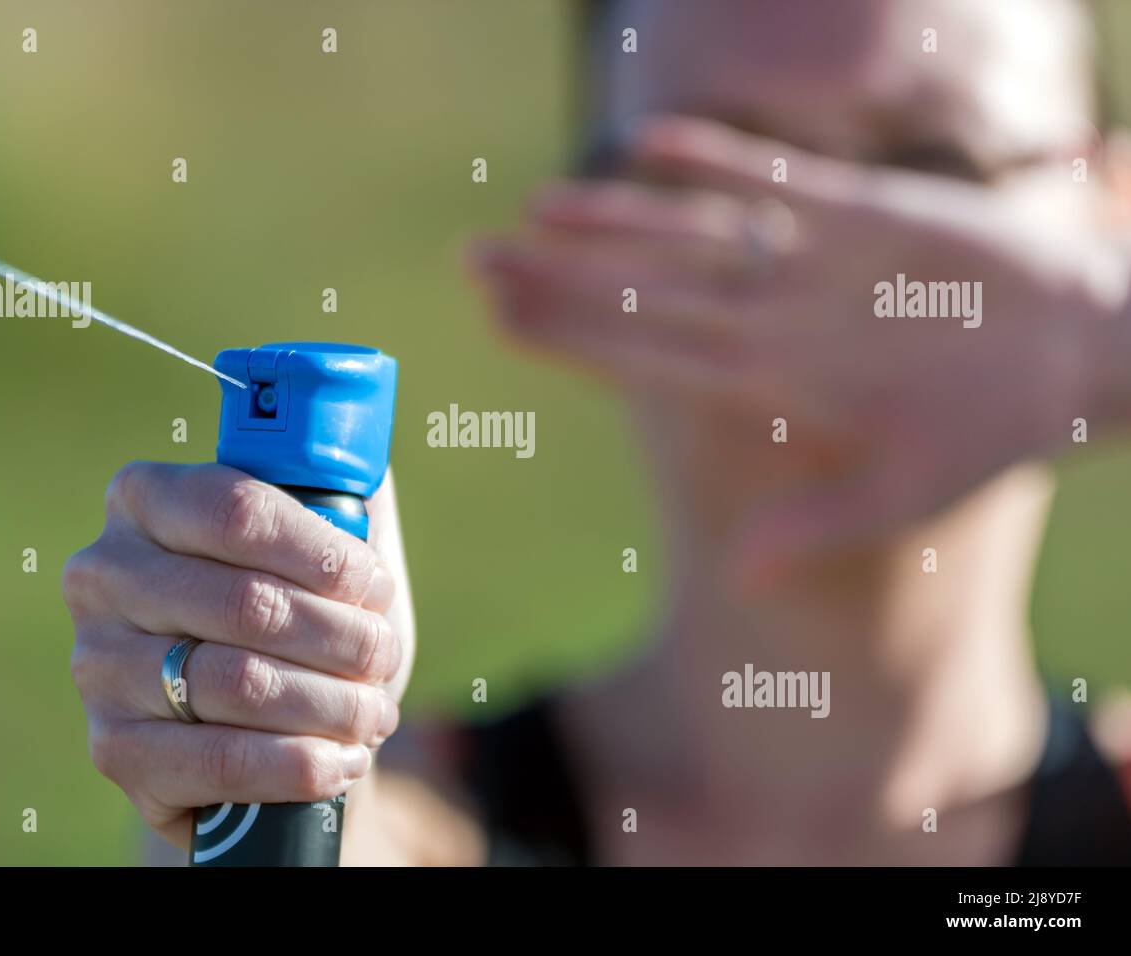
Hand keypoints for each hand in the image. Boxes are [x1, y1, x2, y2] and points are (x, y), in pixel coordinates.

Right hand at [63, 462, 413, 846]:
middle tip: (382, 656)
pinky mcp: (113, 749)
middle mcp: (104, 574)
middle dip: (341, 637)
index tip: (374, 584)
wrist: (260, 722)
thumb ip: (341, 497)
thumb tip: (365, 480)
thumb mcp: (323, 544)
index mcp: (146, 499)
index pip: (239, 512)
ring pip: (240, 683)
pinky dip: (300, 764)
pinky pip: (219, 760)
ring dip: (332, 704)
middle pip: (247, 602)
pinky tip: (342, 759)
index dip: (323, 552)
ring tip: (375, 712)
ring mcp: (97, 665)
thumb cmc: (300, 616)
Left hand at [471, 115, 1130, 587]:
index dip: (569, 337)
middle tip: (471, 258)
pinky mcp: (859, 212)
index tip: (495, 321)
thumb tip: (745, 579)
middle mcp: (771, 319)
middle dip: (558, 278)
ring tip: (536, 207)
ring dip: (615, 219)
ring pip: (691, 235)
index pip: (644, 356)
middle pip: (643, 293)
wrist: (1070, 354)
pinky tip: (653, 143)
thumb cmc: (991, 432)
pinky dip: (722, 160)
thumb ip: (823, 521)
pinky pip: (777, 181)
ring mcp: (807, 264)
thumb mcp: (911, 491)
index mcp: (770, 383)